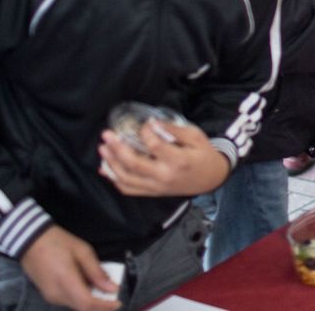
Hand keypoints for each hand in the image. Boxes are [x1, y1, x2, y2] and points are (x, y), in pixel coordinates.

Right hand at [20, 226, 119, 310]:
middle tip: (113, 295)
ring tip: (101, 286)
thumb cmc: (58, 242)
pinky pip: (68, 301)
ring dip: (91, 300)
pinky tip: (87, 285)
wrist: (30, 241)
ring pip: (76, 306)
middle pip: (82, 308)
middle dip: (100, 305)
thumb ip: (97, 272)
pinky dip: (81, 296)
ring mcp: (50, 296)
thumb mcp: (82, 251)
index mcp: (66, 281)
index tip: (118, 302)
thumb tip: (112, 288)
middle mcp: (57, 294)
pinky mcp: (48, 295)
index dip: (104, 306)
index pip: (87, 303)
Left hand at [98, 121, 228, 196]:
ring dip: (111, 163)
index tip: (144, 124)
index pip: (155, 146)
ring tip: (102, 149)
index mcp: (178, 161)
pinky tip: (106, 168)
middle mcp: (164, 176)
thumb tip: (152, 123)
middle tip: (107, 134)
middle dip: (117, 148)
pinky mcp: (152, 192)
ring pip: (126, 178)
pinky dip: (115, 179)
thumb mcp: (196, 136)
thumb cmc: (204, 154)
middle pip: (134, 164)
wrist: (211, 179)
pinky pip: (129, 189)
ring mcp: (156, 187)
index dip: (145, 133)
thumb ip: (174, 129)